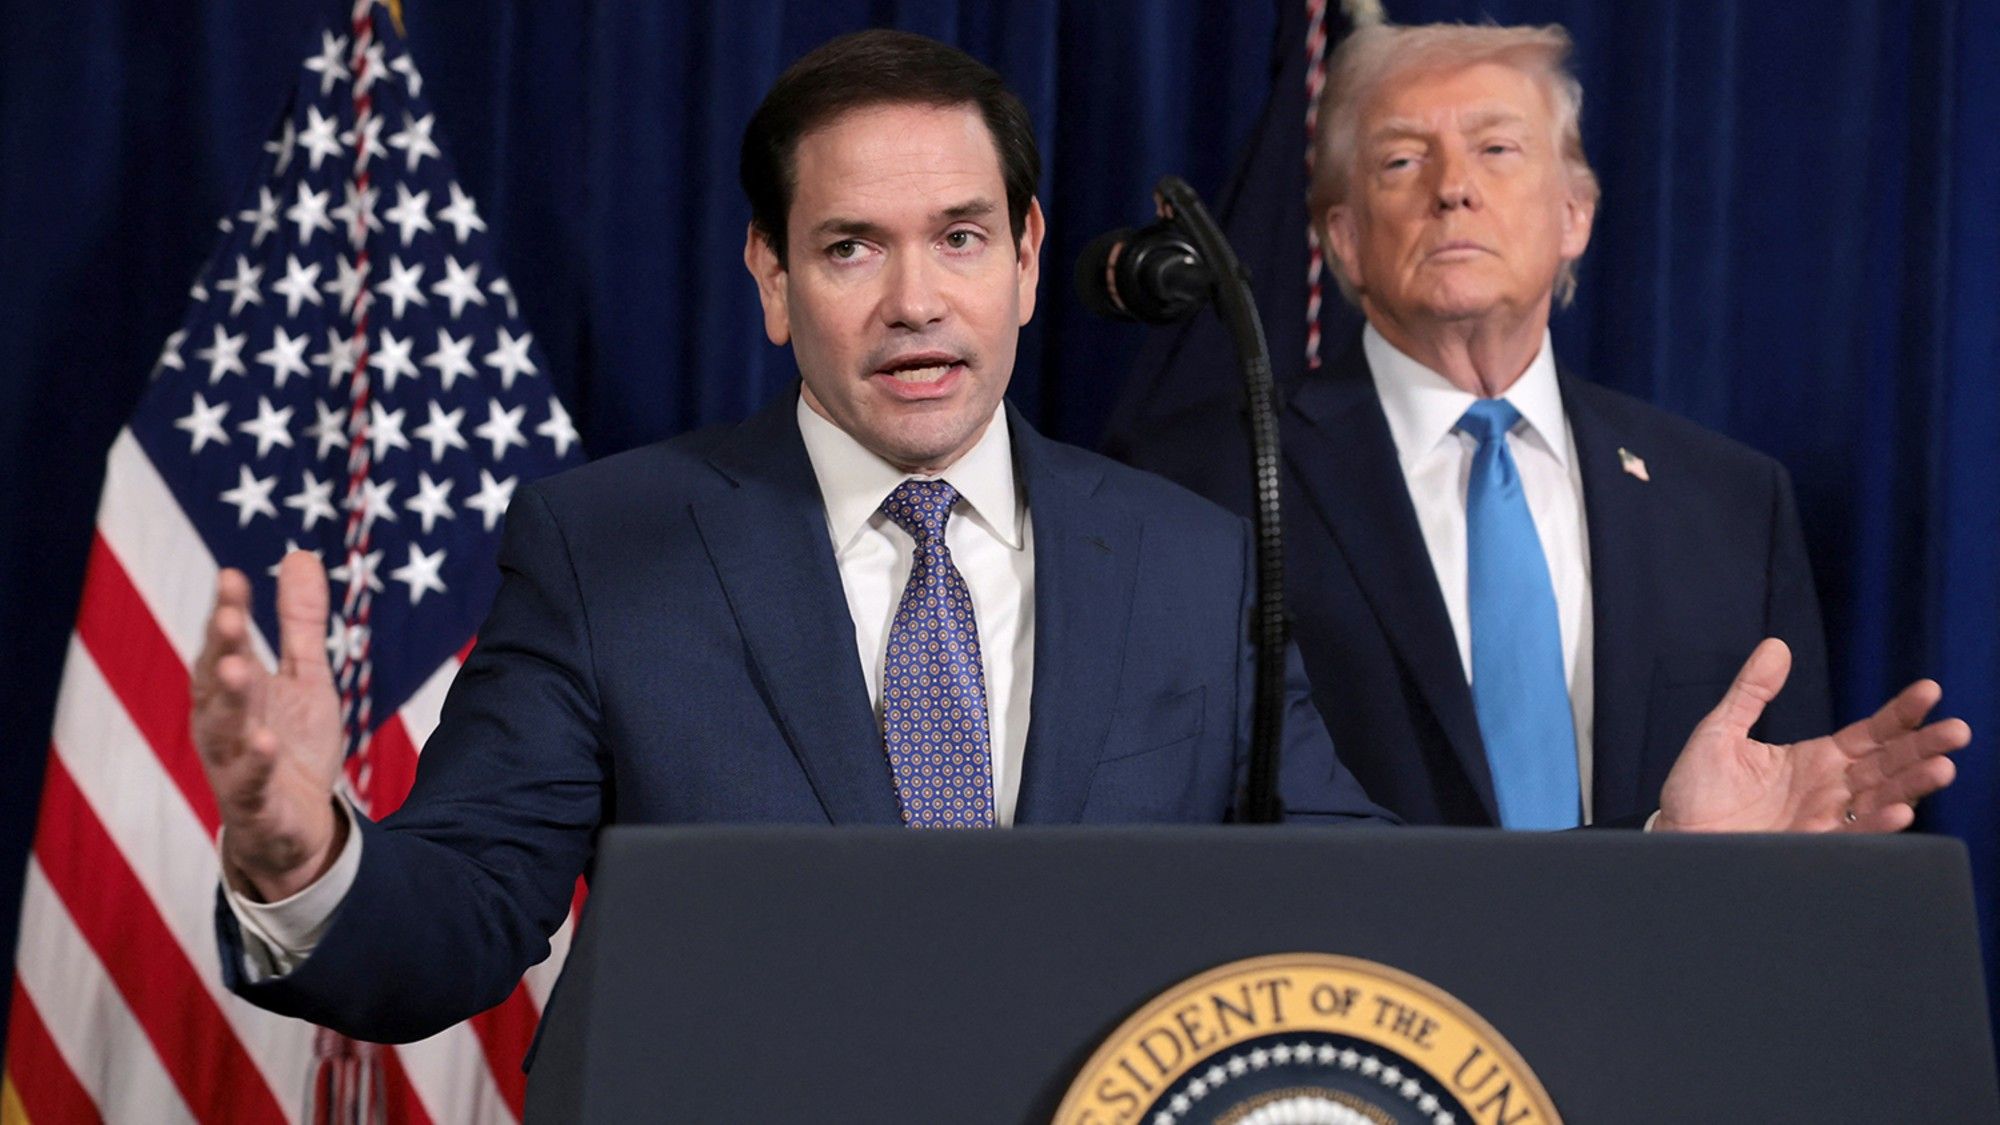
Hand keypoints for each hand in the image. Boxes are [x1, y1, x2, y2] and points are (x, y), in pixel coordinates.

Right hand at [191, 550, 345, 899]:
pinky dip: (256, 765)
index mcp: (233, 690)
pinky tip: (267, 743)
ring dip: (231, 702)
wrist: (296, 828)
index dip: (228, 612)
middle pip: (217, 682)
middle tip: (225, 616)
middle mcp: (223, 723)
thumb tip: (298, 554)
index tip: (232, 575)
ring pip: (223, 731)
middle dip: (220, 650)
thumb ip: (300, 622)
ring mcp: (233, 765)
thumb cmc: (291, 745)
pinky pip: (250, 785)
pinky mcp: (254, 804)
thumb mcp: (305, 678)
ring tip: (241, 671)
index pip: (227, 645)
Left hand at [1656, 638, 1968, 832]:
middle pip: (1889, 764)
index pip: (1871, 733)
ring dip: (1913, 784)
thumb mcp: (1720, 731)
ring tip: (1943, 767)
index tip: (1930, 691)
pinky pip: (1853, 834)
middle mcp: (1829, 788)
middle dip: (1924, 747)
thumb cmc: (1696, 789)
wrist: (1673, 837)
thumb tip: (1776, 646)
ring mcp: (1824, 818)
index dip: (1901, 713)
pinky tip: (1901, 809)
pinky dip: (1878, 823)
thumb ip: (1751, 692)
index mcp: (1815, 759)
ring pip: (1881, 798)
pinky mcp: (1811, 846)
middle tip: (1958, 731)